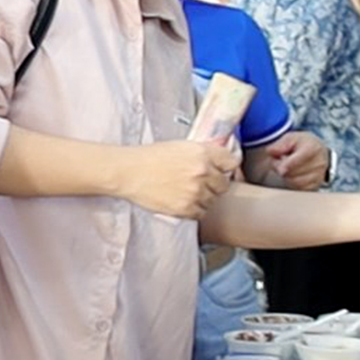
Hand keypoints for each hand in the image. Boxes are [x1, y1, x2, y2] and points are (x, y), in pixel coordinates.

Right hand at [114, 140, 239, 219]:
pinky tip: (181, 201)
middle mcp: (202, 171)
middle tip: (199, 183)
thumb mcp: (179, 146)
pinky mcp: (186, 208)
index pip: (231, 161)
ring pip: (213, 200)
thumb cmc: (148, 158)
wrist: (128, 172)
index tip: (221, 170)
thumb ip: (201, 153)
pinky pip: (201, 213)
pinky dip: (193, 210)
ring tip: (185, 192)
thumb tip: (217, 161)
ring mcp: (195, 191)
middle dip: (213, 184)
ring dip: (203, 198)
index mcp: (202, 152)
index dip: (225, 167)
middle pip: (224, 184)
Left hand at [265, 132, 330, 191]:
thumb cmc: (301, 144)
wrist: (317, 150)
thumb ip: (279, 144)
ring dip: (285, 176)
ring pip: (295, 182)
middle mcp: (319, 163)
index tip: (280, 169)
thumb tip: (271, 152)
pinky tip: (292, 175)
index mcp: (312, 147)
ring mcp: (319, 175)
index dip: (289, 164)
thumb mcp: (290, 138)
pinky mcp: (316, 185)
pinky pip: (298, 188)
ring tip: (286, 167)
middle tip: (279, 160)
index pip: (301, 158)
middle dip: (281, 167)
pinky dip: (291, 183)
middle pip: (293, 172)